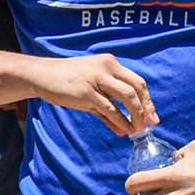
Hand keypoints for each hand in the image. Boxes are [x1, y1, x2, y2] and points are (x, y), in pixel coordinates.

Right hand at [33, 55, 154, 135]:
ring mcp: (96, 80)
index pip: (137, 81)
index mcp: (110, 63)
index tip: (152, 116)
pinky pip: (109, 109)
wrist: (42, 75)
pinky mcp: (86, 93)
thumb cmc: (68, 80)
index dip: (148, 100)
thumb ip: (108, 100)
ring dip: (135, 116)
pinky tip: (123, 131)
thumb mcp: (91, 83)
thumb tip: (125, 125)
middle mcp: (106, 68)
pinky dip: (120, 121)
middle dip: (146, 108)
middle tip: (149, 124)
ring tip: (137, 130)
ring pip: (126, 98)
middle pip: (136, 88)